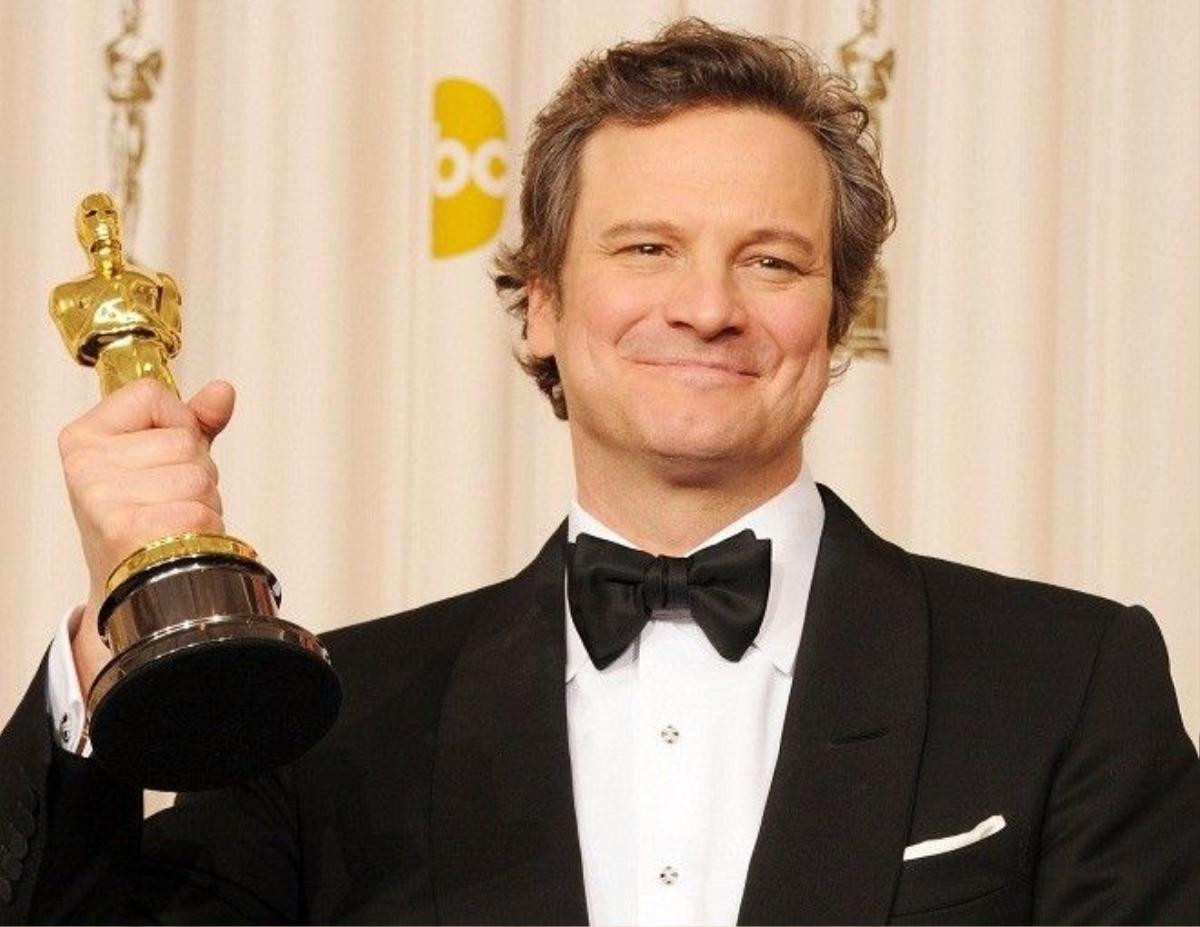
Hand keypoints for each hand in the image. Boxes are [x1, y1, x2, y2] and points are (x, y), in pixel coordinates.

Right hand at [57, 378, 235, 697]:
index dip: (178, 423)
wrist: (129, 584)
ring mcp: (102, 498)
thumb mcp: (160, 459)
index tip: (161, 454)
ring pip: (198, 477)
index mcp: (85, 436)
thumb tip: (222, 391)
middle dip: (197, 471)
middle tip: (169, 499)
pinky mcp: (126, 531)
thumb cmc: (142, 516)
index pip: (154, 396)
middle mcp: (86, 464)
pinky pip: (198, 515)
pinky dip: (202, 530)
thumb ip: (192, 422)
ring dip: (202, 503)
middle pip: (185, 441)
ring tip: (172, 520)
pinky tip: (176, 541)